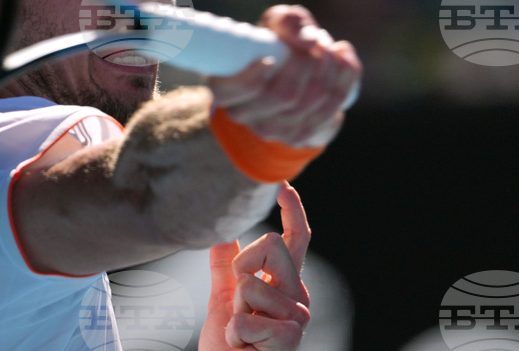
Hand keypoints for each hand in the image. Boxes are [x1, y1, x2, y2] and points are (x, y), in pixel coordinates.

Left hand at [200, 182, 311, 350]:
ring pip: (252, 280)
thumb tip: (220, 230)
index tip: (282, 185)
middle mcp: (298, 297)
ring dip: (235, 310)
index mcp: (285, 284)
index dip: (292, 210)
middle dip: (242, 267)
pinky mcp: (290, 336)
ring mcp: (298, 317)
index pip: (295, 240)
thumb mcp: (223, 299)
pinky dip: (235, 333)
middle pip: (272, 244)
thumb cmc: (230, 348)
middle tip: (238, 305)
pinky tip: (245, 348)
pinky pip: (246, 315)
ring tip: (242, 334)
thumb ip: (225, 264)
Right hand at [208, 5, 361, 148]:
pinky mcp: (298, 136)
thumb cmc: (276, 43)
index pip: (228, 92)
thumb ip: (288, 21)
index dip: (250, 79)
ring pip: (312, 101)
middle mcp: (243, 114)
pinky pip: (330, 110)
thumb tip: (308, 41)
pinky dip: (344, 80)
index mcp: (224, 86)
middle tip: (317, 38)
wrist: (295, 73)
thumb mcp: (277, 24)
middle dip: (309, 61)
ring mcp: (271, 130)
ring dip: (329, 66)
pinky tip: (342, 60)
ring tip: (328, 46)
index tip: (271, 58)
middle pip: (284, 95)